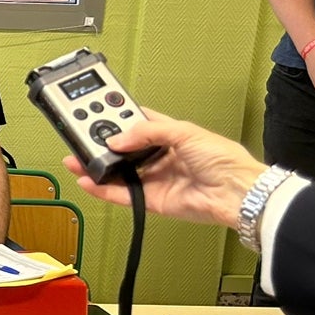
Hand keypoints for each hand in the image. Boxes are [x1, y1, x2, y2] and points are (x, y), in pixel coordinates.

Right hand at [63, 110, 264, 228]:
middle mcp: (160, 156)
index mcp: (169, 135)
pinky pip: (123, 195)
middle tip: (81, 138)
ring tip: (77, 160)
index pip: (136, 123)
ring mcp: (156, 179)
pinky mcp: (153, 200)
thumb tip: (117, 138)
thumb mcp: (184, 132)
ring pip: (119, 172)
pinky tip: (89, 181)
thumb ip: (147, 132)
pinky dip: (103, 190)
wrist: (237, 192)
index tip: (96, 114)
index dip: (117, 119)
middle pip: (123, 149)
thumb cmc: (224, 159)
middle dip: (101, 144)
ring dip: (97, 166)